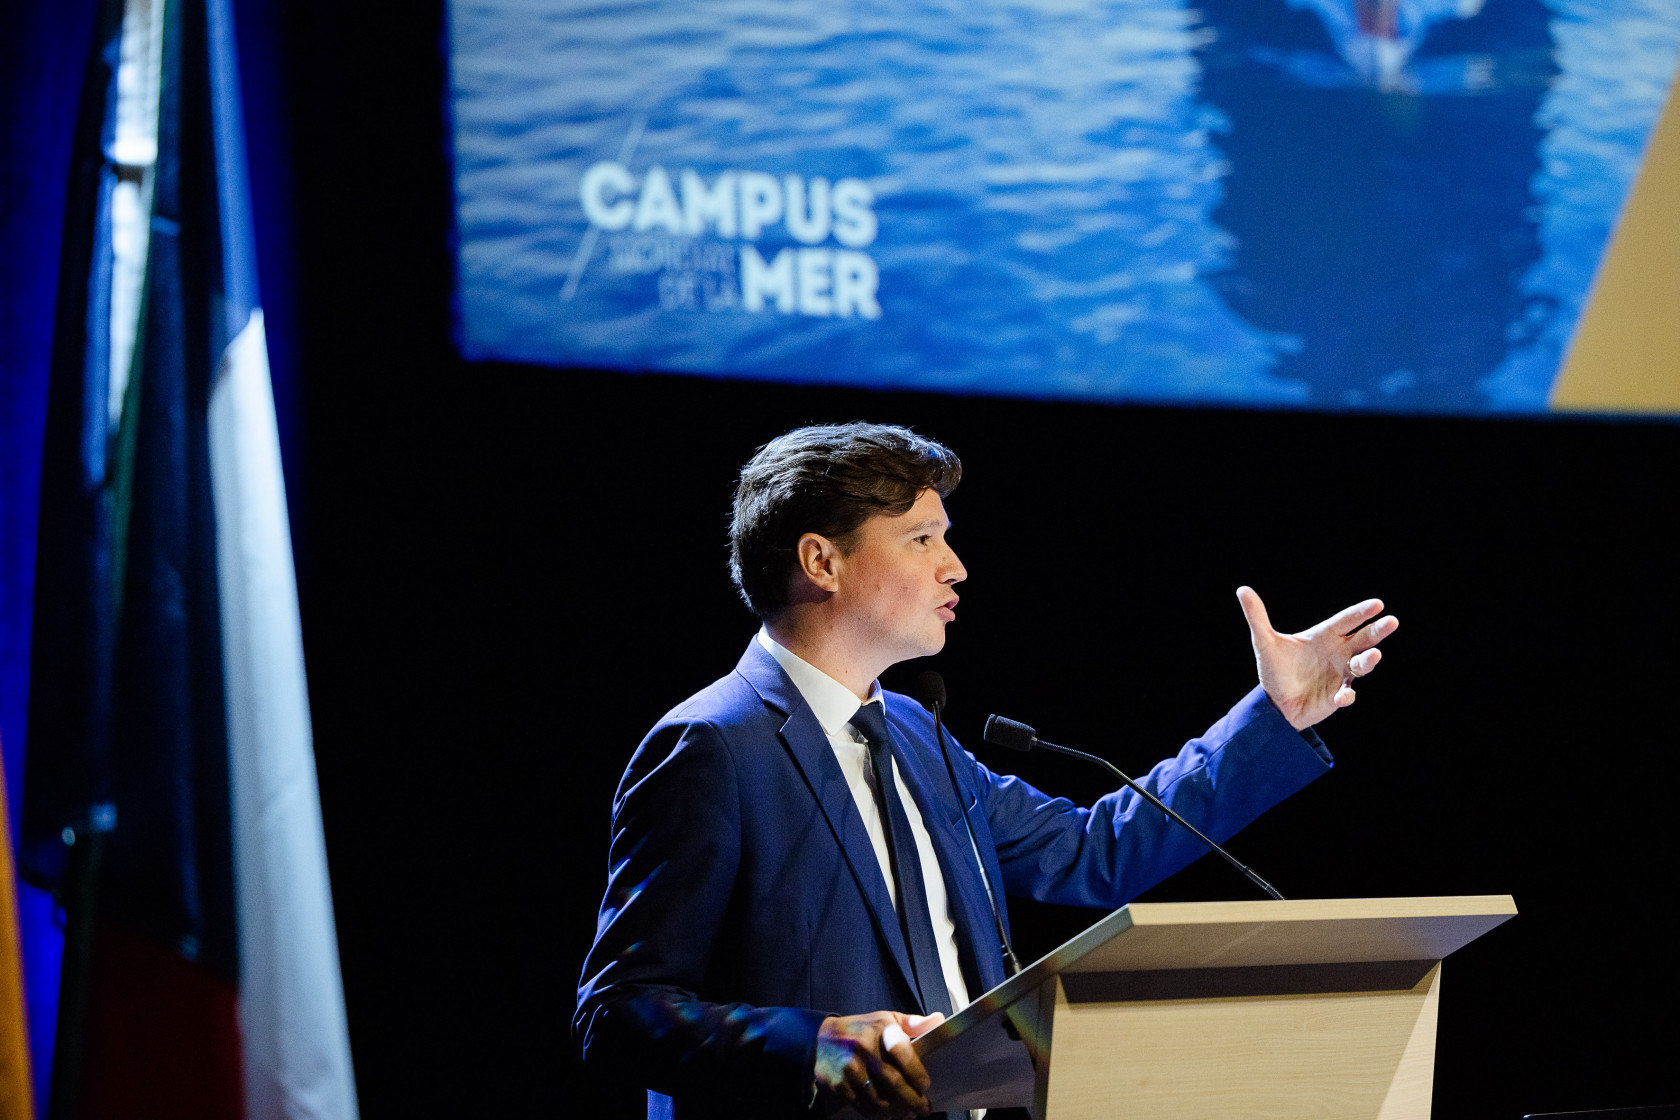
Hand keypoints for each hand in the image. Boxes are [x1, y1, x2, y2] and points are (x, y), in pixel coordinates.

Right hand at [813, 1010, 943, 1118]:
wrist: (820, 1038)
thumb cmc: (862, 1030)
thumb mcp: (886, 1019)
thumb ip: (913, 1023)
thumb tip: (939, 1020)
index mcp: (881, 1029)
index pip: (903, 1052)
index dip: (917, 1072)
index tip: (925, 1086)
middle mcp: (864, 1047)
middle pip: (894, 1082)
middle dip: (913, 1100)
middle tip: (923, 1109)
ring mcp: (850, 1068)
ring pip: (880, 1100)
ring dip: (896, 1111)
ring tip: (905, 1112)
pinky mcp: (838, 1084)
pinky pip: (863, 1107)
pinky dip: (876, 1113)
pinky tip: (884, 1111)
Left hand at [1236, 587, 1397, 730]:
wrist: (1275, 702)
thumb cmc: (1275, 670)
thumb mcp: (1264, 643)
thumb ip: (1257, 617)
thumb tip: (1242, 589)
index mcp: (1325, 636)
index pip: (1346, 621)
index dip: (1361, 613)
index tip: (1378, 604)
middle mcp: (1338, 653)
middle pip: (1364, 639)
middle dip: (1378, 631)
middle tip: (1392, 622)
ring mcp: (1341, 674)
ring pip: (1363, 665)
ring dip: (1369, 661)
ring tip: (1373, 656)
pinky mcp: (1338, 695)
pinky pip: (1347, 694)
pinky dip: (1346, 695)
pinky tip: (1341, 696)